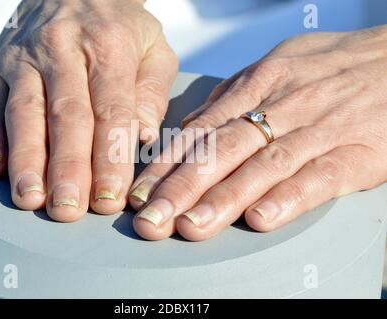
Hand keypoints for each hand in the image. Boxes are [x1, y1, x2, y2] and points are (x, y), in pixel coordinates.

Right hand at [0, 0, 177, 220]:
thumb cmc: (118, 28)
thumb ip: (152, 92)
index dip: (110, 158)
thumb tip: (140, 136)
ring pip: (24, 113)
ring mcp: (24, 57)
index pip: (111, 112)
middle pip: (66, 117)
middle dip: (67, 168)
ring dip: (27, 160)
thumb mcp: (154, 48)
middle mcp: (62, 51)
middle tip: (68, 210)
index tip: (110, 198)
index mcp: (108, 48)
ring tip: (31, 199)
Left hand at [130, 26, 386, 240]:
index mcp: (257, 85)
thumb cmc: (328, 68)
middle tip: (151, 220)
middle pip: (222, 150)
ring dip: (223, 199)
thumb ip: (231, 101)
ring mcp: (317, 128)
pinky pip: (318, 176)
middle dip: (180, 188)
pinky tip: (261, 219)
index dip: (166, 164)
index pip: (200, 130)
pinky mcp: (355, 151)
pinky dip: (287, 198)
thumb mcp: (274, 68)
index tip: (140, 193)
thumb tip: (190, 129)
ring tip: (191, 227)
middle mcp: (280, 107)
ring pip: (262, 166)